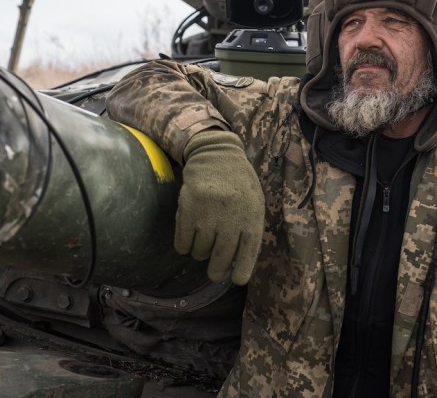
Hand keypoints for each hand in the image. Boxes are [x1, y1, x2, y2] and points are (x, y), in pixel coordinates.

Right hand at [176, 130, 264, 284]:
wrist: (216, 156)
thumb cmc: (238, 183)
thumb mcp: (254, 202)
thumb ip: (249, 228)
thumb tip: (239, 262)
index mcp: (252, 216)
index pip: (248, 252)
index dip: (242, 270)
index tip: (237, 280)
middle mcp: (231, 217)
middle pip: (221, 258)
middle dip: (217, 271)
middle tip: (214, 273)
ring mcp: (209, 214)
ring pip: (200, 252)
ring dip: (200, 254)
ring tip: (202, 245)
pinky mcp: (188, 209)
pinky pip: (183, 242)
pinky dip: (184, 247)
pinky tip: (188, 242)